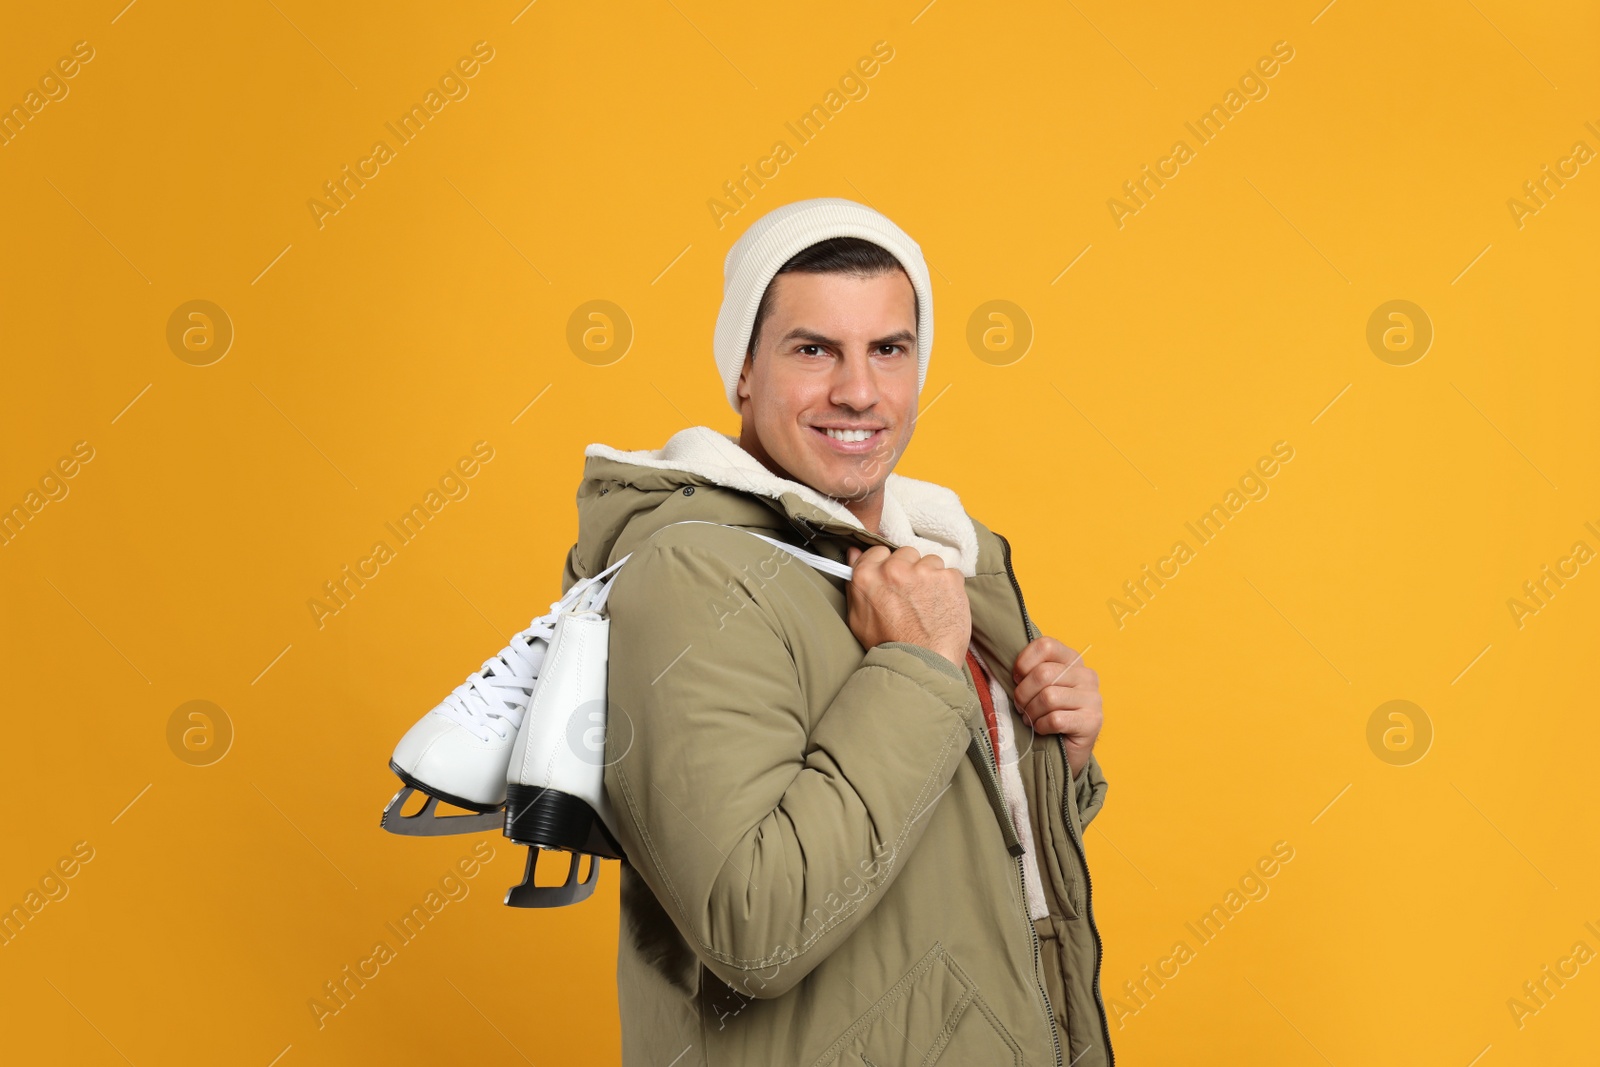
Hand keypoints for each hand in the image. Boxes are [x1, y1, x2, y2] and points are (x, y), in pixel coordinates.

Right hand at [844, 545, 970, 667]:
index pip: (879, 552)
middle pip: (906, 554)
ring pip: (930, 561)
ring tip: (929, 603)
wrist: (922, 664)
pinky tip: (943, 606)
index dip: (887, 565)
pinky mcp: (948, 578)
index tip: (894, 580)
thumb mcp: (858, 618)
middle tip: (913, 595)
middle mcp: (894, 569)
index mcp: (867, 576)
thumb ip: (856, 583)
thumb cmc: (889, 646)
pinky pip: (951, 573)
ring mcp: (923, 572)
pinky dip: (949, 587)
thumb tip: (854, 553)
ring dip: (931, 577)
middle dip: (910, 570)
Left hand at [1012, 637, 1101, 777]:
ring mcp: (1093, 698)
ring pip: (1048, 697)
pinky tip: (1042, 729)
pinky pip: (1056, 719)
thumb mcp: (1039, 685)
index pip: (1045, 646)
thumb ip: (1030, 670)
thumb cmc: (1048, 712)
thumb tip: (1008, 667)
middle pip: (1043, 674)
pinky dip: (1041, 726)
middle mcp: (1086, 675)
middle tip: (1020, 707)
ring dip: (1032, 712)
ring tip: (1031, 718)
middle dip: (1023, 694)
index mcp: (1072, 660)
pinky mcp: (1092, 721)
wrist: (1068, 748)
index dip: (1023, 663)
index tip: (1016, 679)